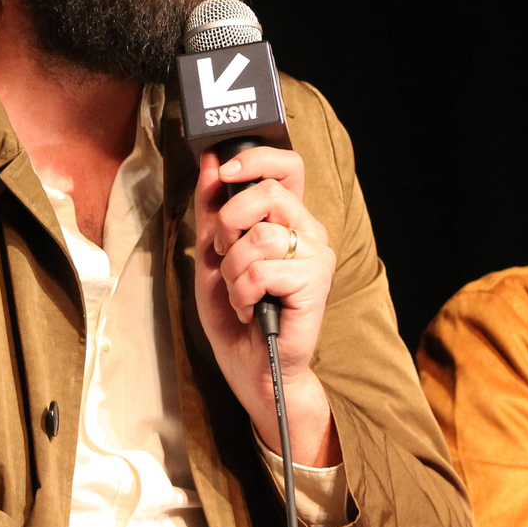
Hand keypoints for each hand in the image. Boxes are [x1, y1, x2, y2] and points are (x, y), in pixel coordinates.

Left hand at [195, 145, 340, 465]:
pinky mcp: (314, 283)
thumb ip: (212, 209)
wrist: (252, 368)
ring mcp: (316, 256)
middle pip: (268, 193)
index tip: (224, 171)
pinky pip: (262, 269)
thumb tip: (211, 161)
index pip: (288, 165)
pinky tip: (251, 308)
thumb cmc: (236, 314)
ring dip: (233, 270)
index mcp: (288, 219)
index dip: (256, 158)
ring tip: (238, 293)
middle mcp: (309, 231)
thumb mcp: (212, 255)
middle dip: (228, 224)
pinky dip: (243, 292)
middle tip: (225, 256)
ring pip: (260, 236)